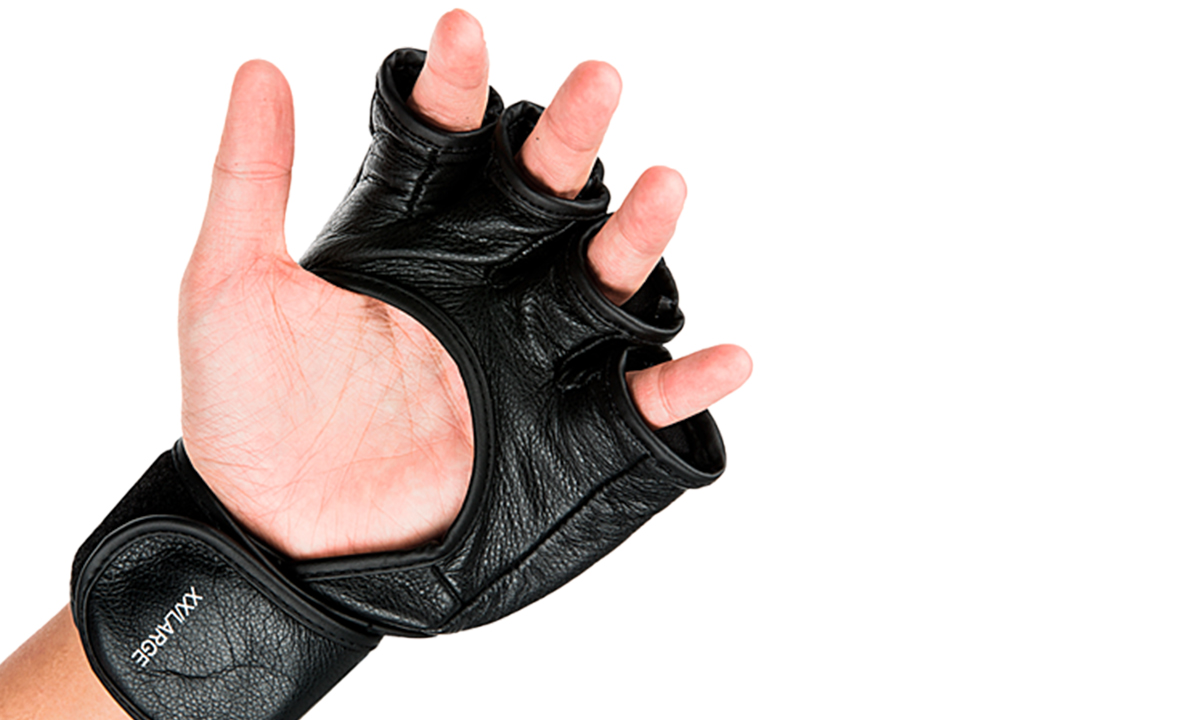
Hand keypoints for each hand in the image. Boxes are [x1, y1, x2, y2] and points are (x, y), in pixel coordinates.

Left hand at [181, 9, 751, 559]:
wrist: (275, 529)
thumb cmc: (244, 409)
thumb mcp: (230, 286)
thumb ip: (250, 180)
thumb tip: (260, 64)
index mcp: (407, 240)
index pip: (444, 144)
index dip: (456, 89)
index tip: (462, 30)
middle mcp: (479, 281)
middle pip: (542, 197)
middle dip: (571, 140)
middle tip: (598, 82)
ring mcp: (523, 351)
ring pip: (599, 280)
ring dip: (639, 235)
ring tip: (666, 186)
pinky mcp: (554, 427)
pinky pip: (635, 401)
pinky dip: (686, 384)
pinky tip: (731, 358)